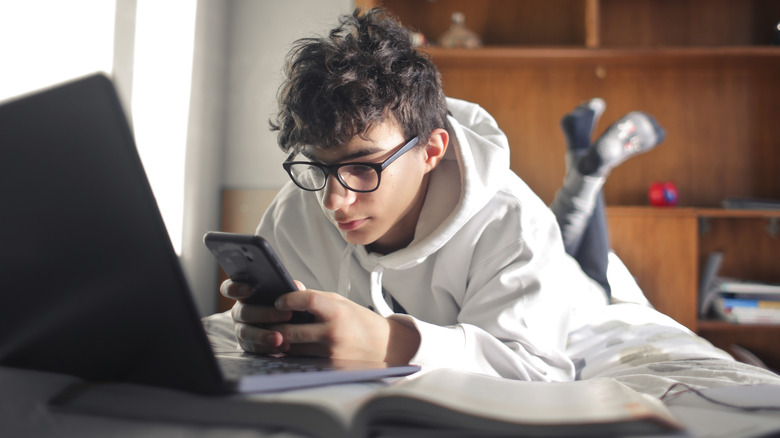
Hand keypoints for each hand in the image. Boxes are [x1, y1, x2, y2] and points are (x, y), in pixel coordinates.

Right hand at [220, 279, 297, 354]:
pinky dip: (269, 348)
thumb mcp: (285, 294)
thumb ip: (288, 288)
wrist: (286, 325)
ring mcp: (241, 329)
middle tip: (286, 315)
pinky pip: (254, 348)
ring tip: (279, 338)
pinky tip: (283, 346)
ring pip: (246, 332)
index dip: (236, 288)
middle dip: (265, 314)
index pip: (229, 289)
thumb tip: (297, 287)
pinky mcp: (247, 345)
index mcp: (244, 295)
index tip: (249, 289)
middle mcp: (239, 312)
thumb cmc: (282, 304)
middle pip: (244, 312)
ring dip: (263, 335)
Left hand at [221, 280, 419, 362]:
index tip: (279, 301)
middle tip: (262, 320)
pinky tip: (284, 346)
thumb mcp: (340, 303)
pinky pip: (300, 360)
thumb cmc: (359, 321)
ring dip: (278, 341)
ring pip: (291, 347)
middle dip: (273, 325)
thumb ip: (315, 297)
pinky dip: (290, 353)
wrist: (385, 347)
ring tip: (270, 332)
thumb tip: (291, 286)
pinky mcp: (328, 367)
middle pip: (290, 330)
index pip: (308, 300)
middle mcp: (333, 332)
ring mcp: (330, 353)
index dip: (289, 299)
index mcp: (336, 311)